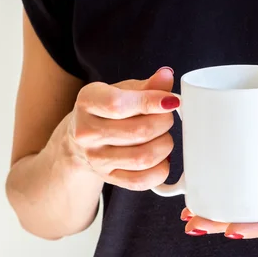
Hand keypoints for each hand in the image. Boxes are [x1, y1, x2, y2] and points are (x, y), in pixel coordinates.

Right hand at [64, 67, 179, 190]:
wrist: (84, 137)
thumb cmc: (109, 109)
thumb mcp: (124, 89)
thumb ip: (148, 85)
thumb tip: (166, 76)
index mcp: (88, 102)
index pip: (118, 104)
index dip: (151, 102)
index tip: (172, 101)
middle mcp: (87, 132)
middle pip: (138, 132)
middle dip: (164, 122)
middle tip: (167, 117)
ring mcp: (96, 159)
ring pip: (143, 157)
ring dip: (165, 145)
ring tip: (163, 136)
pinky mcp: (109, 178)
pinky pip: (142, 181)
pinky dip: (161, 169)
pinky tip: (161, 158)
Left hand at [181, 147, 257, 238]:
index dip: (255, 226)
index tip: (230, 228)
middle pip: (254, 222)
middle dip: (222, 223)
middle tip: (192, 222)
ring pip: (250, 214)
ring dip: (221, 216)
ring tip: (190, 215)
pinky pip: (255, 203)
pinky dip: (234, 202)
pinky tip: (214, 200)